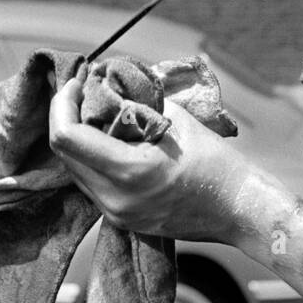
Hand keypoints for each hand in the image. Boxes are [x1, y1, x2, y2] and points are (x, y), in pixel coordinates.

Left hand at [49, 88, 272, 244]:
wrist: (240, 209)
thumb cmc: (217, 164)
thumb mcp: (177, 121)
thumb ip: (139, 101)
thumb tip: (109, 81)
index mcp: (129, 171)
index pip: (66, 137)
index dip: (62, 105)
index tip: (76, 84)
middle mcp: (115, 198)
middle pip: (64, 155)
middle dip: (66, 119)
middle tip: (82, 94)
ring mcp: (117, 215)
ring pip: (75, 172)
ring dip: (78, 141)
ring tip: (95, 115)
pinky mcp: (123, 221)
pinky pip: (93, 186)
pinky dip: (94, 160)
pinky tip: (110, 142)